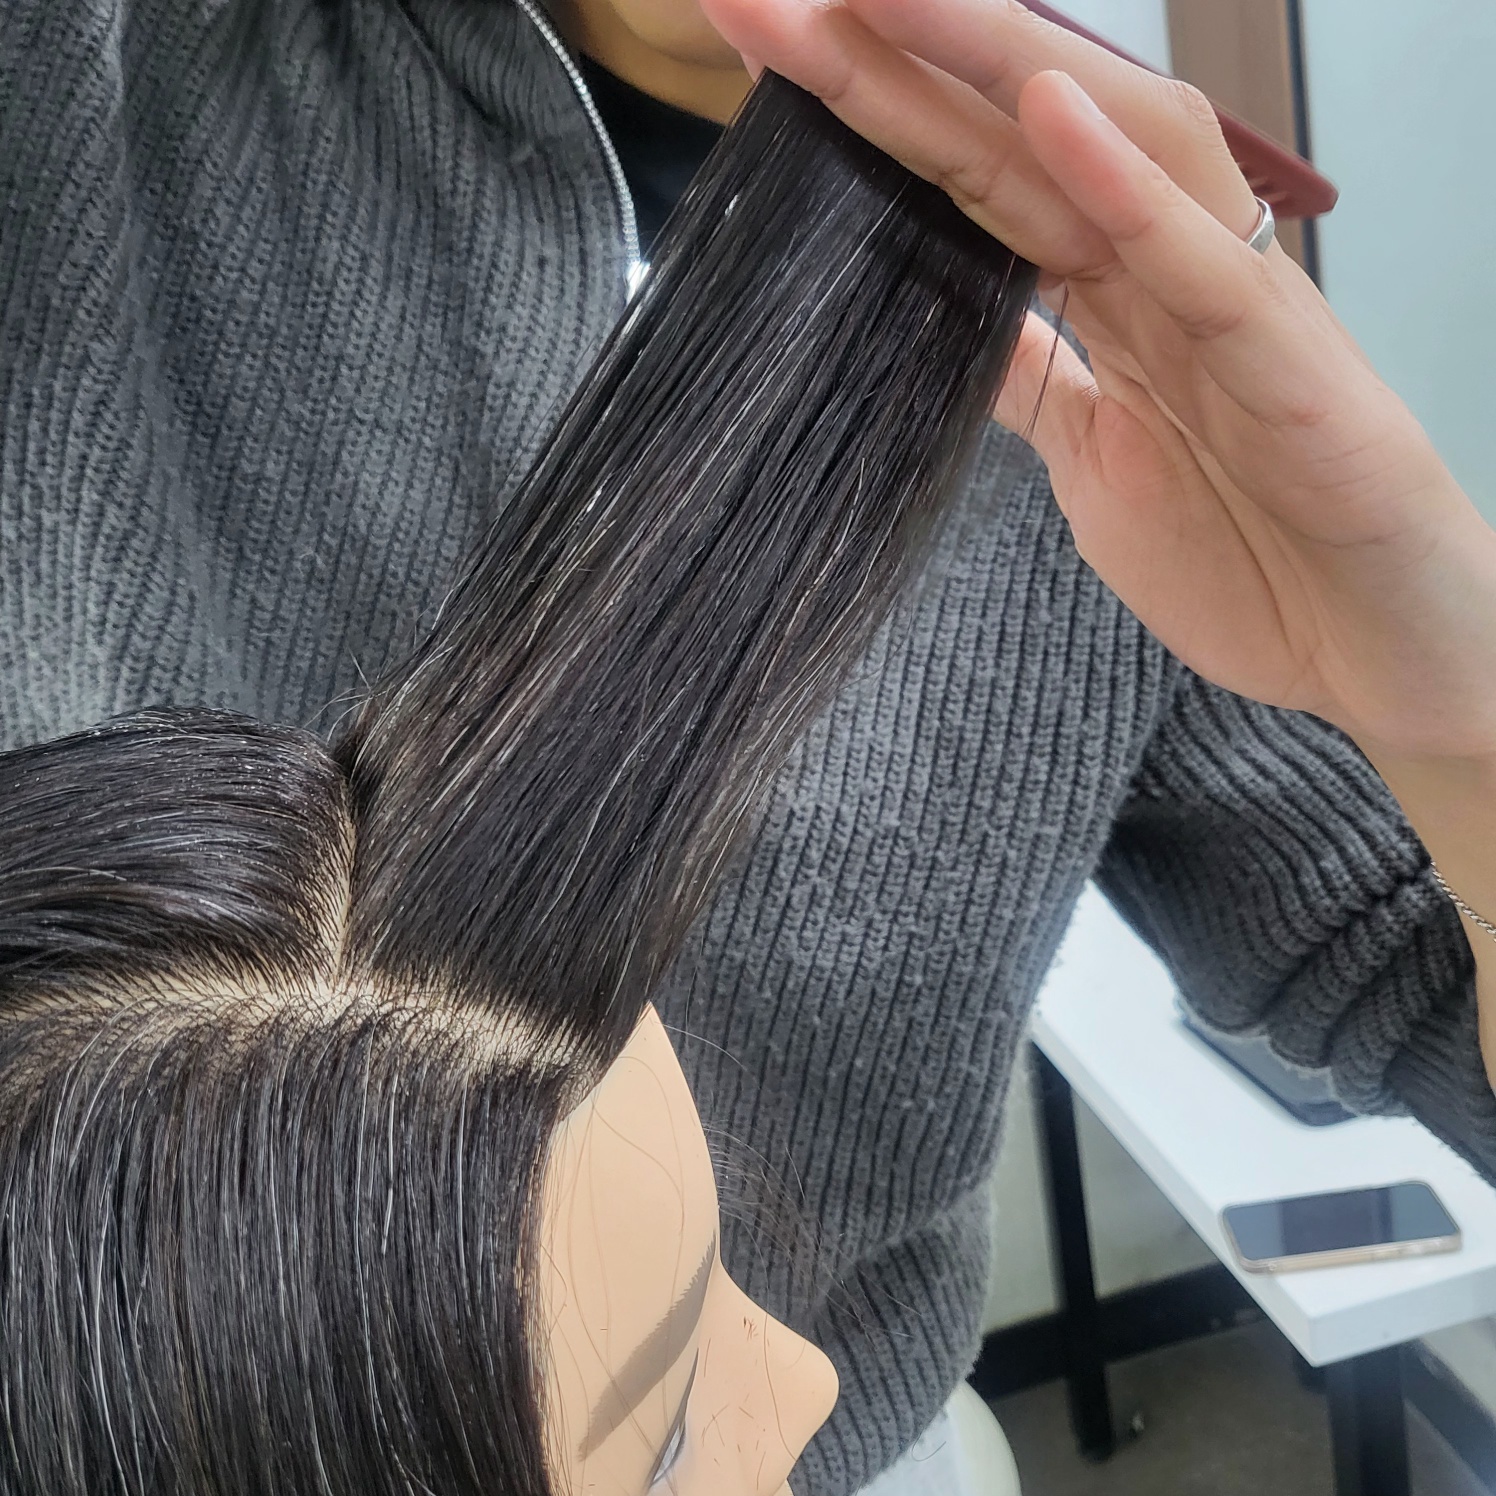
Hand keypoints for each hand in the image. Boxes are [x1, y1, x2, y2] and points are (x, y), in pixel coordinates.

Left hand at [701, 0, 1495, 767]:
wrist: (1371, 652)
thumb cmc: (1249, 554)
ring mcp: (1231, 303)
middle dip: (897, 57)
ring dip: (996, 66)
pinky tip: (1047, 107)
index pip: (977, 174)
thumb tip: (946, 328)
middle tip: (766, 1)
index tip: (766, 53)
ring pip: (1113, 149)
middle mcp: (1167, 269)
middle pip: (1021, 135)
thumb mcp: (1092, 460)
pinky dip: (1126, 186)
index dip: (874, 110)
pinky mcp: (1289, 363)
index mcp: (1116, 291)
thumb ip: (1029, 382)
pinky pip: (1203, 264)